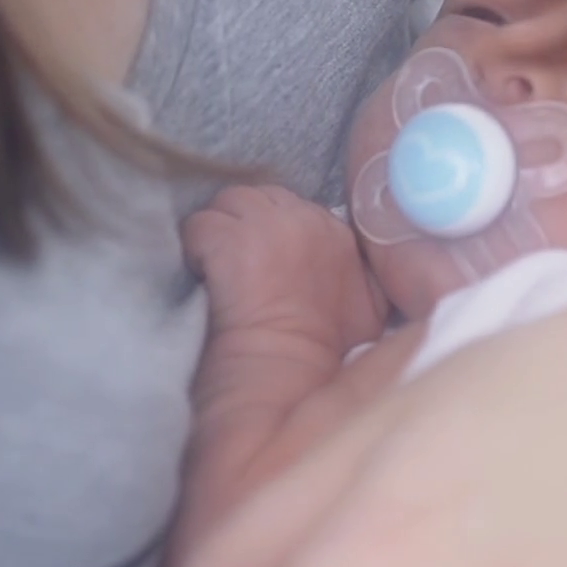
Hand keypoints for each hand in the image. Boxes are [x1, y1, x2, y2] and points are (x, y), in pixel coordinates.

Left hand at [182, 185, 387, 374]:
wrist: (290, 369)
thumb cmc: (328, 350)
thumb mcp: (371, 309)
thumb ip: (364, 273)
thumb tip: (357, 263)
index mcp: (337, 232)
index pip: (293, 206)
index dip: (272, 227)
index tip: (264, 256)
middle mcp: (303, 218)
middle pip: (260, 196)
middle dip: (245, 221)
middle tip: (237, 257)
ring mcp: (264, 226)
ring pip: (228, 203)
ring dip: (219, 229)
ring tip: (216, 263)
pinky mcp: (229, 240)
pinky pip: (199, 225)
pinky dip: (195, 246)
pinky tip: (201, 272)